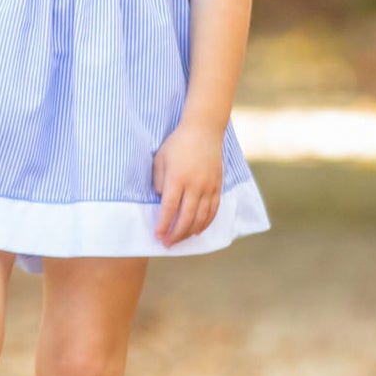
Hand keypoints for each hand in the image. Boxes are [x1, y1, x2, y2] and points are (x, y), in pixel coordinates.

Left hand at [152, 122, 223, 245]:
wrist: (204, 131)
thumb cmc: (177, 144)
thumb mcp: (160, 158)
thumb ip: (158, 181)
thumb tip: (162, 200)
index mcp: (178, 178)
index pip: (170, 208)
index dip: (163, 224)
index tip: (157, 236)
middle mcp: (195, 185)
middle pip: (187, 217)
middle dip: (176, 234)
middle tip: (167, 244)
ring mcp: (209, 187)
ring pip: (201, 217)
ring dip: (190, 232)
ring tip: (180, 240)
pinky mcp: (218, 186)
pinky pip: (213, 210)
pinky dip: (205, 223)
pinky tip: (197, 230)